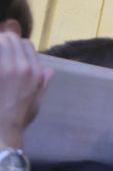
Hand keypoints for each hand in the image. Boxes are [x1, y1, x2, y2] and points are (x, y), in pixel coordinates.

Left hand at [0, 35, 49, 149]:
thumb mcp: (36, 103)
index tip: (8, 51)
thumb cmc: (18, 119)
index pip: (25, 44)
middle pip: (10, 39)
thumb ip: (42, 84)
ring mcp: (5, 68)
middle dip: (3, 41)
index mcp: (35, 72)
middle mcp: (22, 66)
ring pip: (0, 42)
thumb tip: (49, 71)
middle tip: (0, 52)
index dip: (15, 45)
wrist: (1, 131)